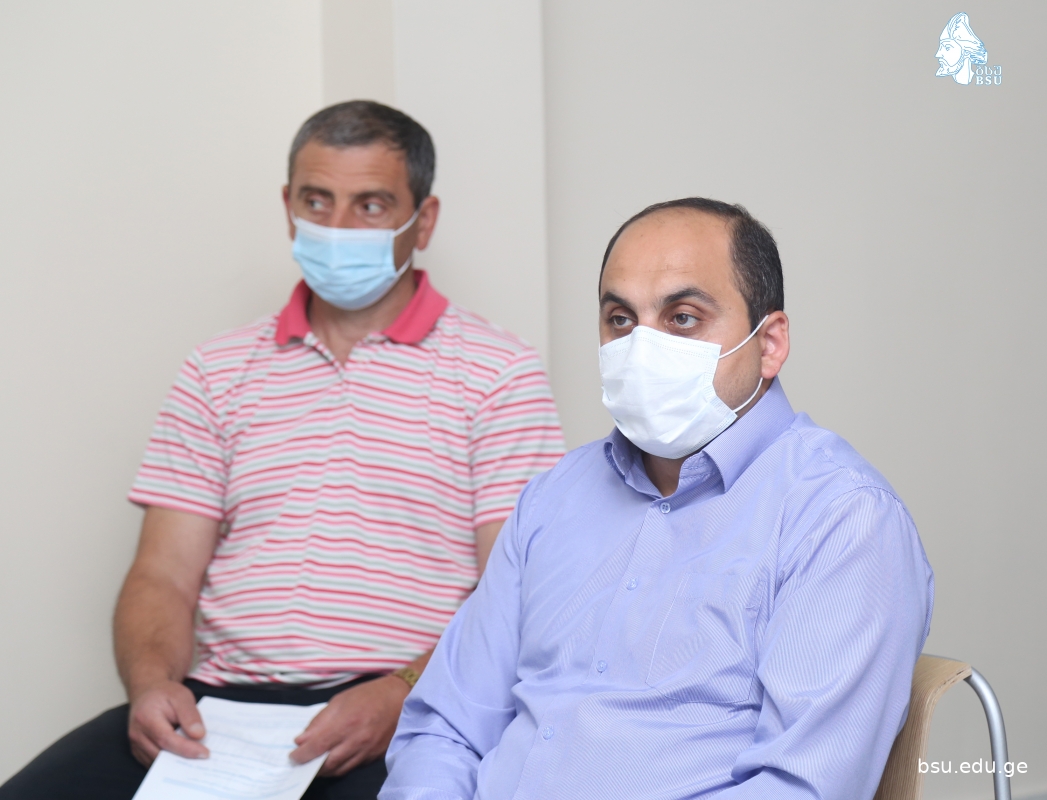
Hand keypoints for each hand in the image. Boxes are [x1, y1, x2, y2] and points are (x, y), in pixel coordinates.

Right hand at [127, 680, 207, 766]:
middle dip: (183, 759)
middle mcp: (137, 734)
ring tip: (196, 760)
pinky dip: (168, 763)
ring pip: (156, 761)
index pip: (166, 739)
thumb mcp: (181, 696)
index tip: (204, 753)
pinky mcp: (138, 751)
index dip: (186, 748)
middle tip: (204, 759)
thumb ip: (190, 715)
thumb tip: (199, 735)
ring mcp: (135, 744)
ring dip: (176, 763)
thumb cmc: (165, 694)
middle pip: (160, 754)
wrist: (148, 693)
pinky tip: (183, 758)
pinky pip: (153, 762)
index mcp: (146, 718)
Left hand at [290, 675, 408, 775]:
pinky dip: (339, 767)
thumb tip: (302, 739)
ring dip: (324, 770)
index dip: (301, 755)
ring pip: (339, 770)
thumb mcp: (341, 700)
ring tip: (316, 762)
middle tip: (302, 762)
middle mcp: (357, 741)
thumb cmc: (369, 695)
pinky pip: (352, 767)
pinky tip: (334, 759)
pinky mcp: (374, 757)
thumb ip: (320, 720)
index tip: (293, 756)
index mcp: (346, 723)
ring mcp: (367, 751)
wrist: (401, 698)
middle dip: (311, 766)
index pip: (317, 747)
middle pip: (327, 764)